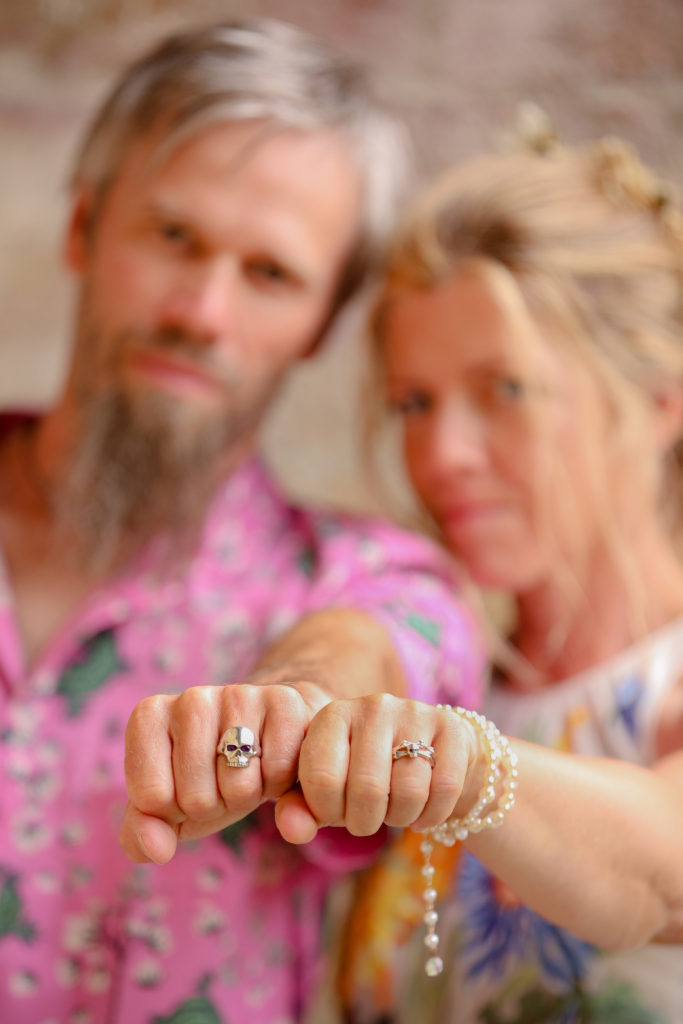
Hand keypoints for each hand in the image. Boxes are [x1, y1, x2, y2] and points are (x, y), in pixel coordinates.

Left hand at [120, 680, 327, 863]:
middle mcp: (191, 698)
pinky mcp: (284, 699)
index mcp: (150, 716)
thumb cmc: (209, 776)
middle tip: (222, 782)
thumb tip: (157, 849)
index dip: (173, 811)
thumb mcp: (168, 807)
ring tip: (247, 772)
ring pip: (239, 786)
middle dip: (213, 805)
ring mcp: (239, 694)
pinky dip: (278, 783)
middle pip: (196, 798)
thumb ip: (142, 831)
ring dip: (246, 797)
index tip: (184, 788)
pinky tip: (272, 761)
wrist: (265, 738)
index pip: (152, 798)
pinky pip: (278, 772)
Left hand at [275, 694, 477, 843]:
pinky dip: (432, 815)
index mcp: (333, 716)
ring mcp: (415, 713)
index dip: (327, 811)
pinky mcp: (452, 728)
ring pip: (409, 791)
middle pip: (367, 788)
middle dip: (365, 821)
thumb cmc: (364, 778)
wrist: (430, 758)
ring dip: (400, 818)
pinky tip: (424, 810)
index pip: (320, 777)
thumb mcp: (327, 792)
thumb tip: (292, 830)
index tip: (335, 812)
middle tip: (367, 818)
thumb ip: (299, 811)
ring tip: (395, 810)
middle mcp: (373, 706)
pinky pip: (444, 789)